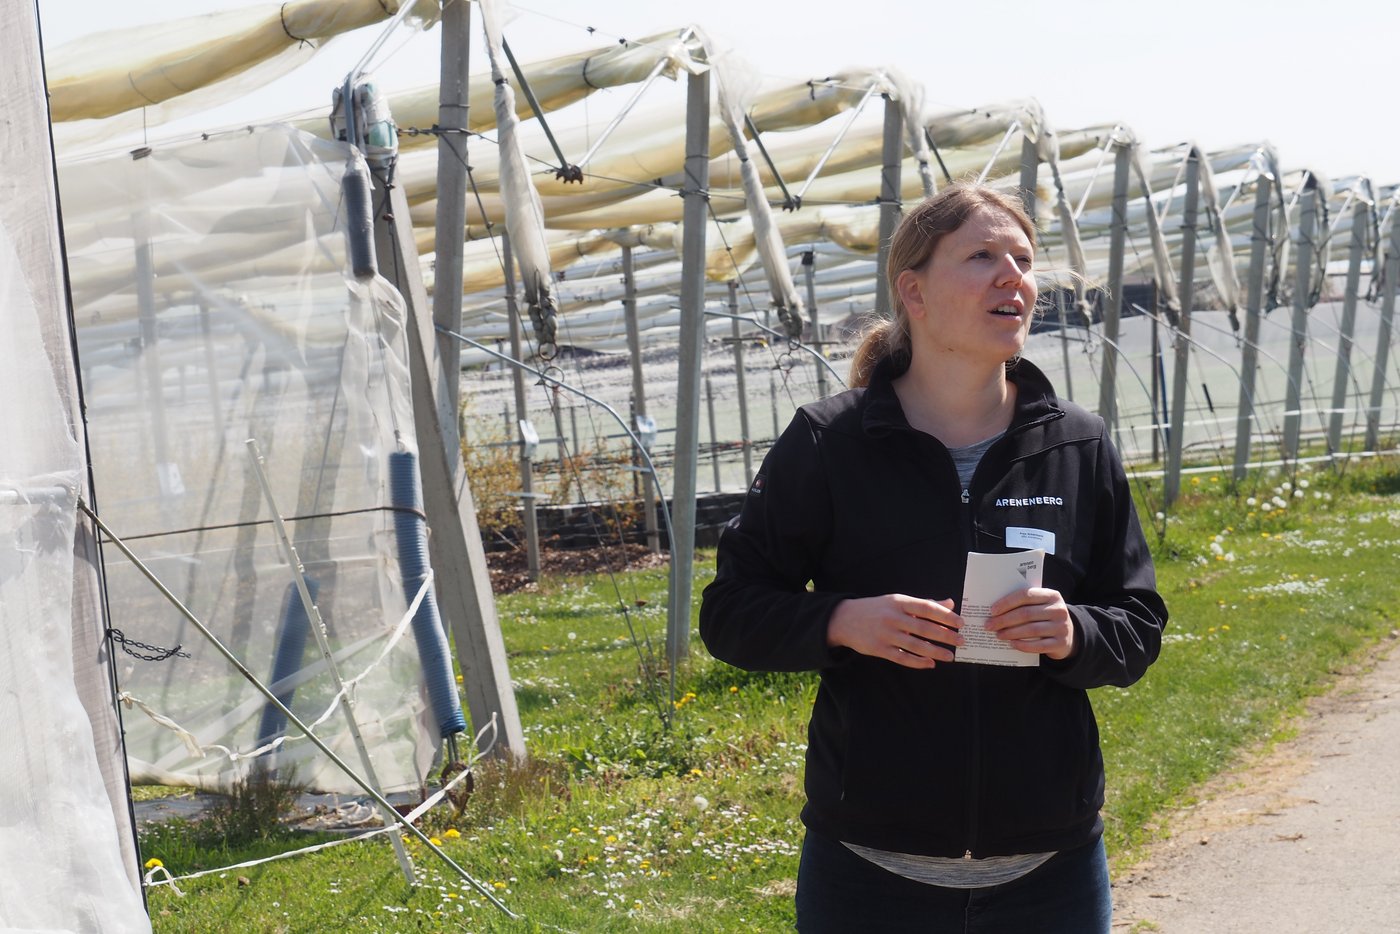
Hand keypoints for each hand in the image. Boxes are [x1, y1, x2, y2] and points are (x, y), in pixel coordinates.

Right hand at [827, 594, 963, 668]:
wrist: (845, 619)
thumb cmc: (877, 608)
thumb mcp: (898, 601)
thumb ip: (924, 603)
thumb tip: (950, 603)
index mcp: (899, 602)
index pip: (927, 607)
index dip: (945, 616)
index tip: (960, 623)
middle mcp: (892, 617)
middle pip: (923, 628)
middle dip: (945, 635)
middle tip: (961, 641)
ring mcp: (885, 634)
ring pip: (915, 645)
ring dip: (935, 651)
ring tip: (950, 656)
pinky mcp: (879, 649)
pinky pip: (902, 657)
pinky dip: (917, 662)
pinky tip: (930, 664)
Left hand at [984, 587, 1075, 659]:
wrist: (1068, 636)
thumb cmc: (1046, 617)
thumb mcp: (1040, 606)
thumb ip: (1024, 604)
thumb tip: (995, 610)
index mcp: (1052, 595)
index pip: (1026, 595)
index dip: (1007, 602)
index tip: (992, 610)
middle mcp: (1059, 610)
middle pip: (1026, 613)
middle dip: (1004, 620)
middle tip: (989, 625)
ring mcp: (1062, 627)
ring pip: (1031, 629)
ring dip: (1011, 633)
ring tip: (998, 635)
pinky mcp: (1061, 643)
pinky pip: (1038, 645)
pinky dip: (1023, 645)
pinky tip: (1012, 644)